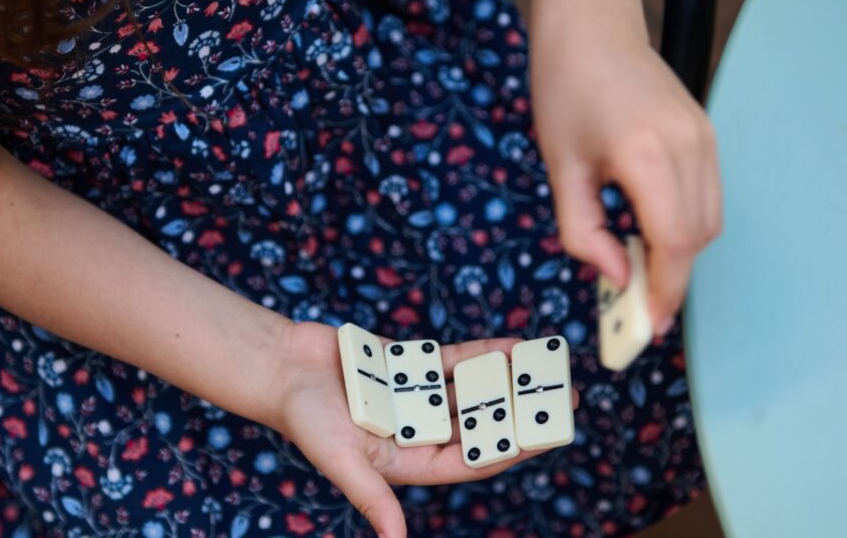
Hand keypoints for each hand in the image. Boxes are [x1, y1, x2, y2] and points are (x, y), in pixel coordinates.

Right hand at [269, 322, 577, 537]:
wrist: (281, 369)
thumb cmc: (306, 421)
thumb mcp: (342, 462)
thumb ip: (372, 498)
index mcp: (409, 462)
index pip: (472, 461)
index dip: (509, 450)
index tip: (544, 438)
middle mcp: (420, 431)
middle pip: (482, 425)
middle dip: (521, 414)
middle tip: (565, 400)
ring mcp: (419, 397)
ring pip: (475, 392)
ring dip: (509, 382)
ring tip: (548, 370)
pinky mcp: (411, 365)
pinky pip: (456, 361)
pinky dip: (484, 354)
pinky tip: (514, 348)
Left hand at [530, 20, 721, 332]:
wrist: (591, 24)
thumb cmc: (566, 88)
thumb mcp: (560, 169)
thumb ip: (584, 232)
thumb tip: (617, 279)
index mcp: (647, 154)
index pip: (675, 244)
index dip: (665, 291)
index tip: (648, 325)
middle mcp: (688, 145)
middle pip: (698, 238)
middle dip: (670, 277)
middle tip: (630, 302)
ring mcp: (704, 136)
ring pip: (709, 220)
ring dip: (678, 251)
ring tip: (633, 260)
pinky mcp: (706, 131)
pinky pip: (707, 194)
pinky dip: (684, 222)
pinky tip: (646, 225)